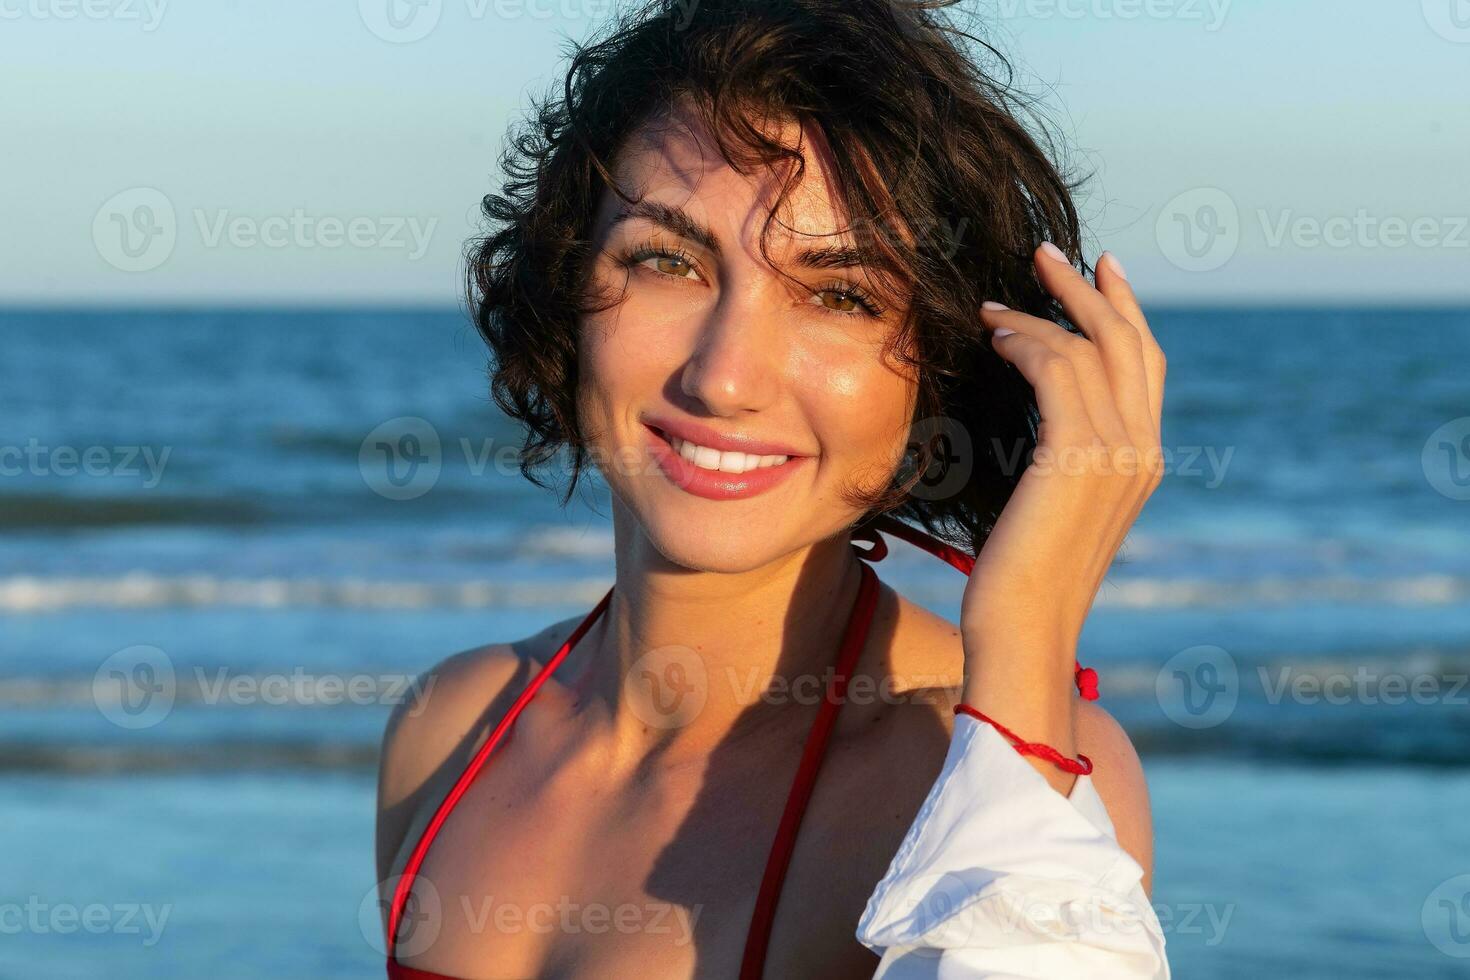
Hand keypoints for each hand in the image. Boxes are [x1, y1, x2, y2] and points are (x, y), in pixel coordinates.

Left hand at [959, 243, 1166, 790]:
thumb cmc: (1023, 583)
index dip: (1123, 313)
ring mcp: (1118, 452)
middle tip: (1049, 253)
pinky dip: (1027, 343)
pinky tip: (995, 337)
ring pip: (1089, 349)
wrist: (1024, 634)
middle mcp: (1143, 451)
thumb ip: (1065, 464)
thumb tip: (1041, 427)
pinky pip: (1057, 370)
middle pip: (1129, 342)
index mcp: (1144, 462)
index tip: (1097, 273)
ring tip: (997, 302)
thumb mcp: (1054, 513)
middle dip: (1089, 290)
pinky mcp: (1078, 455)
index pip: (1145, 367)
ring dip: (1040, 314)